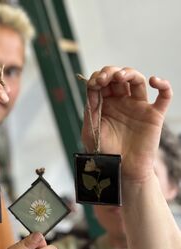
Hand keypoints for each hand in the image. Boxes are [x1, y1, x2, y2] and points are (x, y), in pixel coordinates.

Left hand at [82, 66, 172, 182]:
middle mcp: (121, 102)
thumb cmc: (105, 153)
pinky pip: (164, 96)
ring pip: (137, 80)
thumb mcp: (91, 131)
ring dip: (129, 73)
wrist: (122, 170)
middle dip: (110, 72)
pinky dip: (163, 85)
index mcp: (105, 105)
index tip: (94, 83)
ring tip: (120, 77)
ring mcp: (138, 107)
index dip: (98, 78)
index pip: (102, 83)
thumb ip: (90, 109)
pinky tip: (154, 80)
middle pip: (118, 77)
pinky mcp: (154, 115)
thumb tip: (92, 87)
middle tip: (105, 78)